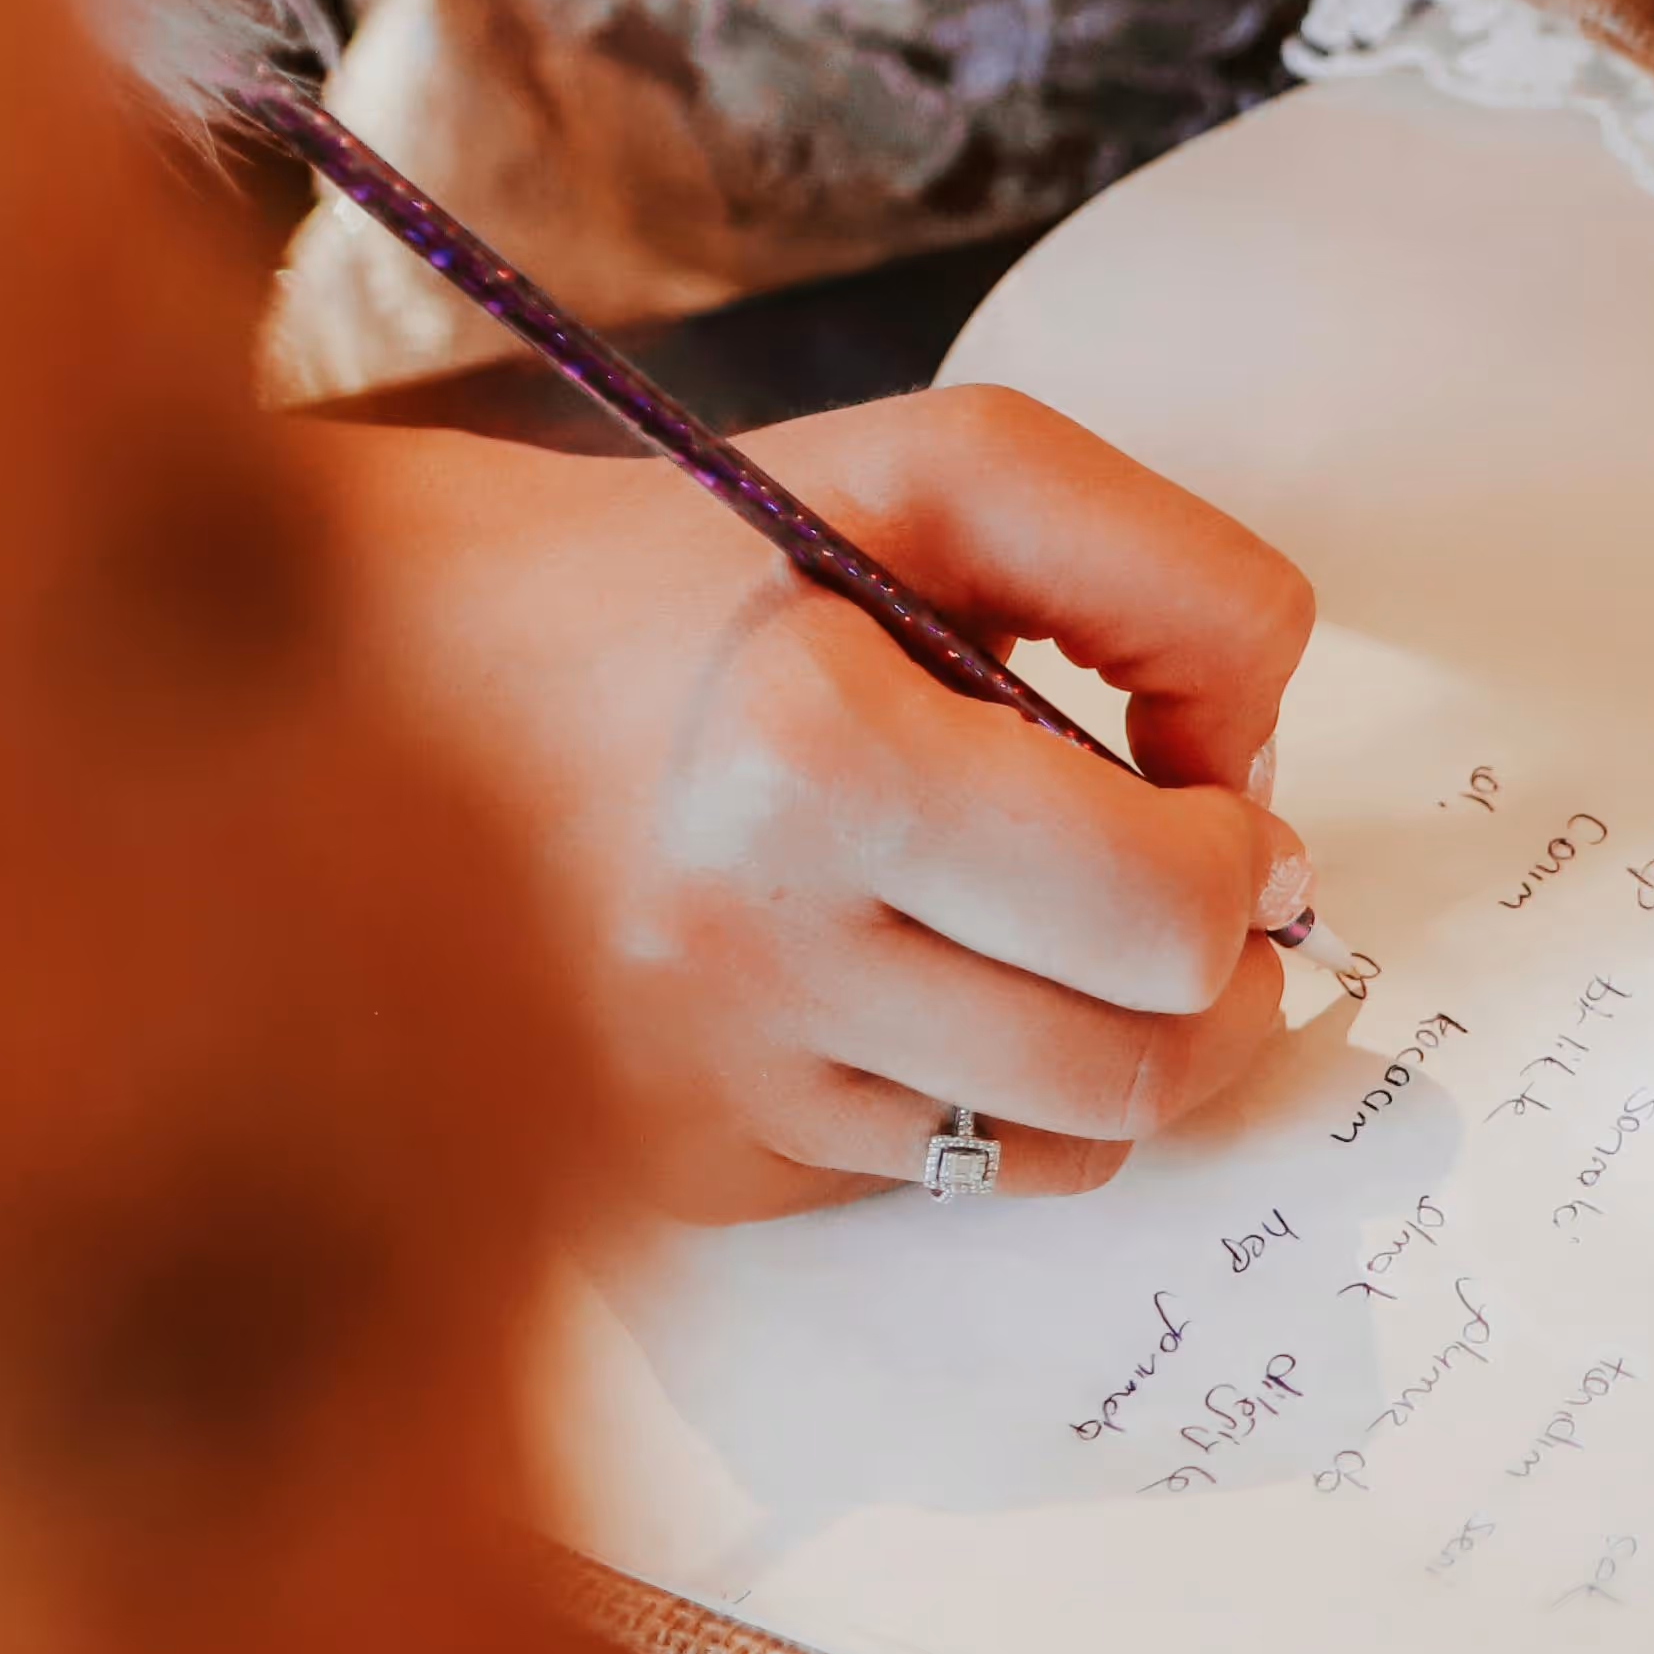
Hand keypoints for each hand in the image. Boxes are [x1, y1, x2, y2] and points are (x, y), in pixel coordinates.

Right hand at [315, 387, 1316, 1219]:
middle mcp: (747, 948)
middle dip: (1218, 967)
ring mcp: (717, 1084)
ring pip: (1070, 1147)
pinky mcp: (694, 1168)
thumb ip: (1163, 582)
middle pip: (1143, 1056)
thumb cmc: (702, 572)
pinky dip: (990, 1091)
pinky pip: (952, 1180)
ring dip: (1128, 1042)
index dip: (1237, 837)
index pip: (1170, 901)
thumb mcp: (943, 473)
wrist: (401, 677)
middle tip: (1188, 875)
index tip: (1185, 772)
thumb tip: (1252, 787)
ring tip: (1077, 929)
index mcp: (808, 757)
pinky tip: (928, 983)